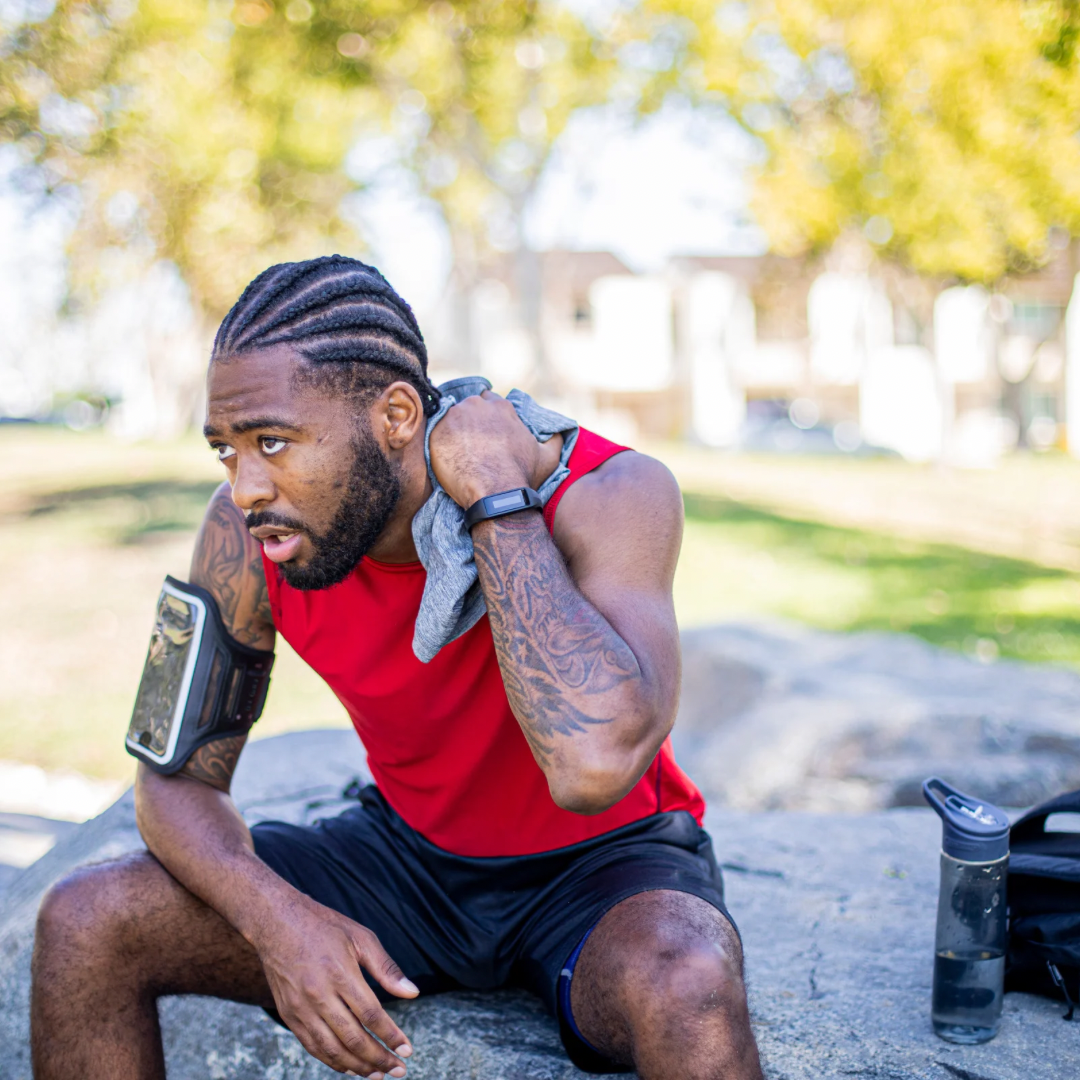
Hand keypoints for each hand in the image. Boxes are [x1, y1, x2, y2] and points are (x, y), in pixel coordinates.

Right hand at [255, 895, 417, 1076]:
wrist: (277, 923)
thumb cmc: (324, 927)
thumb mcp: (361, 938)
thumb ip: (387, 969)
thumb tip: (413, 992)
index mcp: (341, 974)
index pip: (371, 1016)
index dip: (391, 1036)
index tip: (407, 1050)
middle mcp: (319, 995)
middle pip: (353, 1038)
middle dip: (379, 1058)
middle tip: (398, 1070)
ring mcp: (300, 1008)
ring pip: (332, 1049)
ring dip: (358, 1067)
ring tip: (378, 1075)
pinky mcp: (288, 1015)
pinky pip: (312, 1047)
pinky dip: (332, 1061)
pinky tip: (350, 1067)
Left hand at [428, 390, 562, 508]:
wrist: (495, 495)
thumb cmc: (522, 476)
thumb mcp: (548, 457)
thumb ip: (555, 439)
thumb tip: (561, 431)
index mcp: (500, 407)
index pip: (489, 400)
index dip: (487, 416)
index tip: (486, 431)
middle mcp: (476, 405)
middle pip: (468, 407)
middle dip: (469, 421)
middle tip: (470, 444)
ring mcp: (454, 417)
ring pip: (450, 418)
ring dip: (453, 431)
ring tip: (457, 452)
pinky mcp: (437, 432)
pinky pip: (434, 432)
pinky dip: (439, 443)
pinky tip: (446, 458)